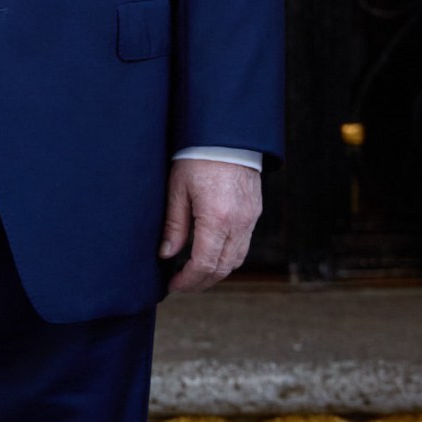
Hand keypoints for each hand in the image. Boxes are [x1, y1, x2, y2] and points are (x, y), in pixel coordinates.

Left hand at [161, 159, 261, 293]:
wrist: (227, 136)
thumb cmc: (197, 157)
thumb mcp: (177, 189)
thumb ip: (174, 225)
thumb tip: (167, 254)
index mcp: (217, 218)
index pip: (205, 263)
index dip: (189, 280)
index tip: (174, 285)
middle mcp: (239, 223)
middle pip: (223, 267)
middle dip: (202, 282)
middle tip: (182, 285)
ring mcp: (250, 219)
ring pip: (237, 260)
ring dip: (216, 272)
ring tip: (194, 274)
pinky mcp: (254, 213)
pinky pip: (243, 245)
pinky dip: (228, 257)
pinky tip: (211, 255)